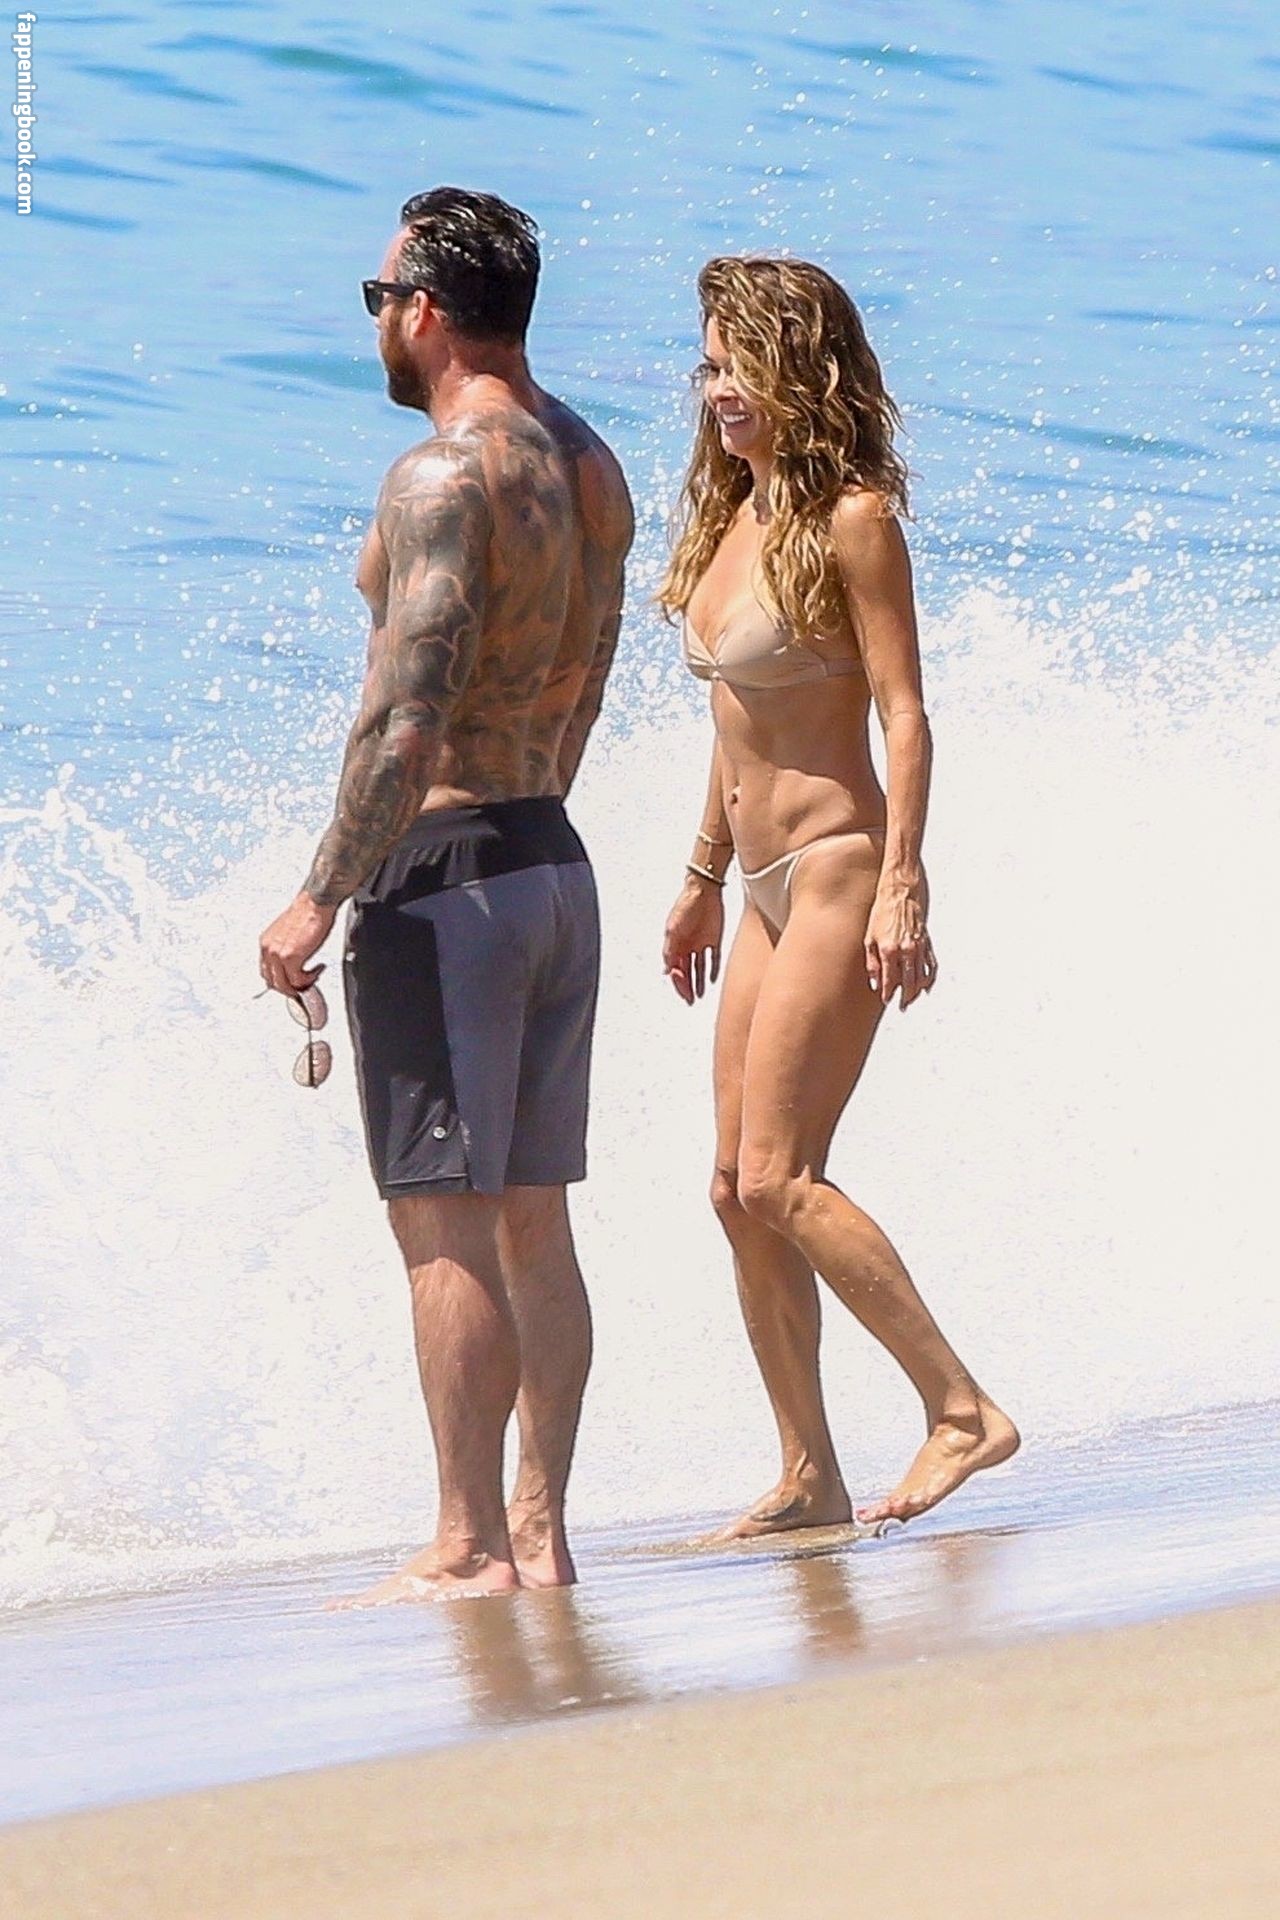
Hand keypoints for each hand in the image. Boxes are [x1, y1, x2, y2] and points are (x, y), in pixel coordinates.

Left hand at [259, 892, 336, 996]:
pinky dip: (308, 980)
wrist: (315, 903)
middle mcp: (268, 949)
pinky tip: (316, 970)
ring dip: (298, 987)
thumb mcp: (289, 934)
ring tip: (310, 980)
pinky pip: (297, 980)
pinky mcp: (291, 957)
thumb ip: (286, 949)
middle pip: (272, 981)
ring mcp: (278, 954)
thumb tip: (293, 963)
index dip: (279, 981)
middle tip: (302, 986)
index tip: (290, 983)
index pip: (265, 972)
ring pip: (283, 984)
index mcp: (266, 943)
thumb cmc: (307, 913)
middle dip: (288, 988)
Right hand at [662, 874, 723, 1005]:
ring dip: (698, 982)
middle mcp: (687, 946)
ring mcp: (700, 944)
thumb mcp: (673, 929)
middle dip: (687, 987)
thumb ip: (670, 950)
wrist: (704, 890)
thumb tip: (666, 970)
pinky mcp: (714, 939)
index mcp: (675, 944)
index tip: (684, 993)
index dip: (678, 982)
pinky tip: (711, 980)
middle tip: (690, 1001)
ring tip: (700, 995)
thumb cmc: (685, 906)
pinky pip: (713, 958)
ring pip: (698, 968)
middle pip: (686, 971)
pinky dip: (712, 969)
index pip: (675, 969)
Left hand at [865, 870, 936, 1009]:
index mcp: (889, 950)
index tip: (885, 999)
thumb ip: (871, 962)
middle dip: (905, 997)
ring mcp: (918, 947)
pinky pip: (931, 965)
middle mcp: (906, 950)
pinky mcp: (927, 942)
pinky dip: (930, 978)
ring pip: (921, 976)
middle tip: (902, 1006)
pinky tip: (926, 986)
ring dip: (917, 990)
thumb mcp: (869, 937)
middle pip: (908, 982)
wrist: (900, 892)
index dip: (887, 992)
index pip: (889, 980)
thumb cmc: (882, 912)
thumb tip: (874, 982)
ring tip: (911, 998)